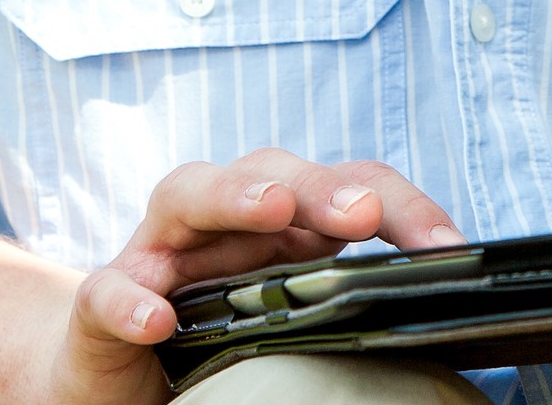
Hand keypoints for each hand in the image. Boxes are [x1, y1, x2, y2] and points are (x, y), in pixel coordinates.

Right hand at [49, 149, 463, 404]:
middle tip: (359, 212)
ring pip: (188, 192)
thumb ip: (345, 303)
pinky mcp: (100, 304)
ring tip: (269, 207)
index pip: (352, 189)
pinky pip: (107, 288)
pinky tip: (156, 316)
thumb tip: (433, 315)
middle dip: (320, 184)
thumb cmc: (214, 342)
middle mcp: (220, 220)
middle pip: (271, 171)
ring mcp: (156, 253)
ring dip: (232, 191)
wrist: (116, 381)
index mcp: (282, 224)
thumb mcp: (292, 320)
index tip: (451, 248)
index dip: (405, 209)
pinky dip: (131, 296)